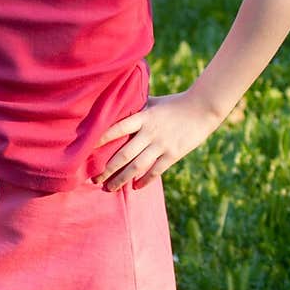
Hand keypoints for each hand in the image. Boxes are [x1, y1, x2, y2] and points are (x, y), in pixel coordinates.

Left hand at [92, 91, 221, 190]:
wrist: (203, 108)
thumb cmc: (175, 103)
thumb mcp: (153, 101)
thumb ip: (136, 105)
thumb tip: (117, 102)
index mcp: (143, 116)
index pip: (117, 129)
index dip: (101, 140)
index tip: (86, 151)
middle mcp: (150, 132)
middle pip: (124, 154)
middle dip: (107, 169)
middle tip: (93, 180)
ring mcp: (162, 144)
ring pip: (137, 166)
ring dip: (121, 179)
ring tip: (109, 188)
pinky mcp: (173, 154)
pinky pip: (155, 171)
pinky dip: (144, 180)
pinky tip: (135, 187)